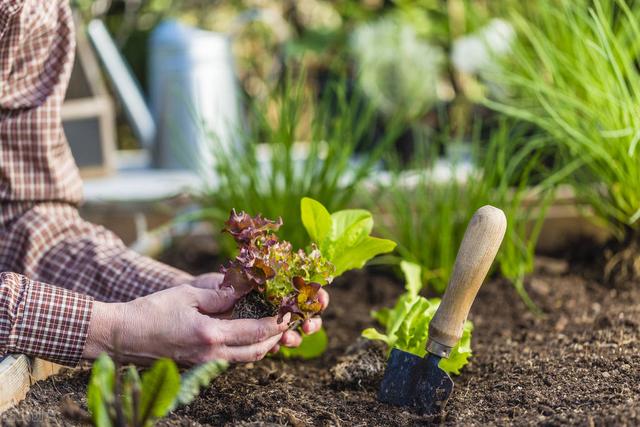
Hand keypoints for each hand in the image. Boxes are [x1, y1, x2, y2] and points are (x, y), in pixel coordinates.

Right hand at [83, 284, 290, 364]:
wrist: (122, 335)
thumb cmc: (151, 311)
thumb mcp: (186, 294)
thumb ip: (218, 294)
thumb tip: (243, 290)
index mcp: (210, 335)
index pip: (256, 332)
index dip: (277, 324)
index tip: (289, 314)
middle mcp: (211, 355)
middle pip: (256, 352)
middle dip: (276, 338)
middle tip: (286, 323)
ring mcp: (204, 363)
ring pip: (245, 358)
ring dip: (262, 345)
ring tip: (272, 329)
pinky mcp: (197, 364)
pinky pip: (230, 358)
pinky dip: (244, 349)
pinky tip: (246, 334)